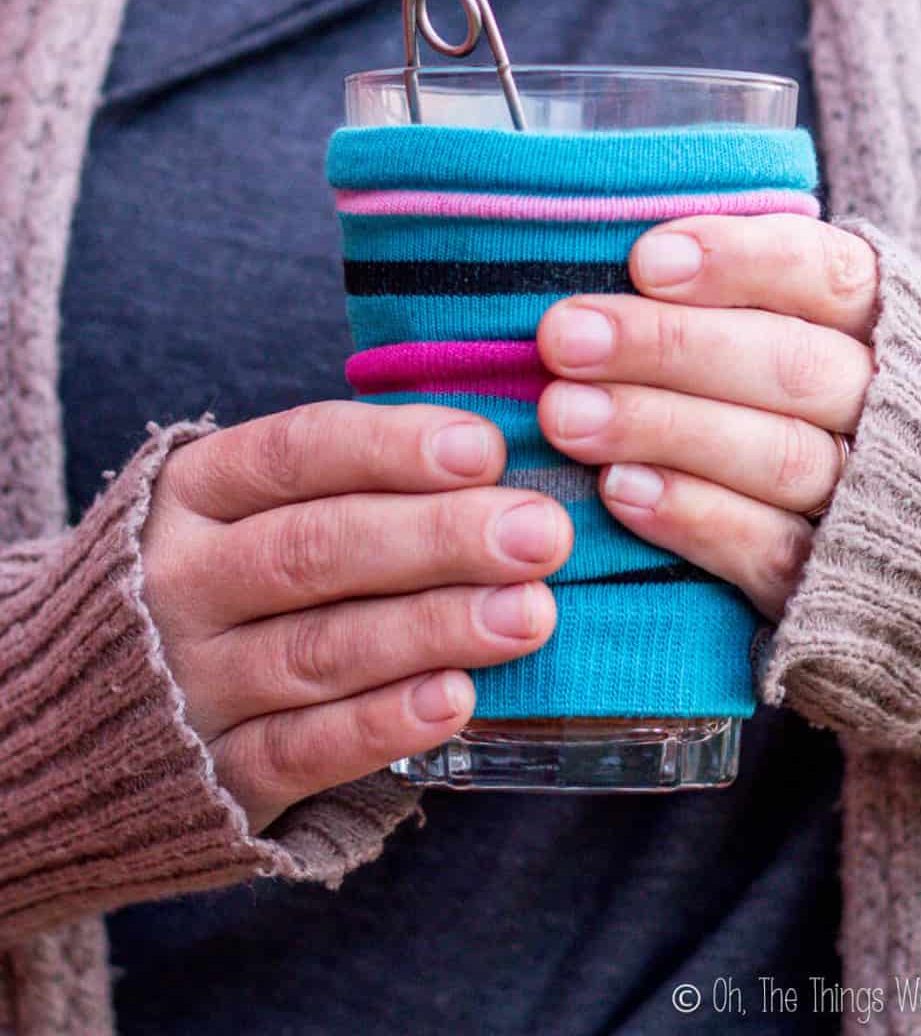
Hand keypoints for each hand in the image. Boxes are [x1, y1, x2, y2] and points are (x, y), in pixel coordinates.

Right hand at [141, 401, 571, 831]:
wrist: (78, 707)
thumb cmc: (216, 576)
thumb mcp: (243, 508)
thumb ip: (346, 482)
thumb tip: (494, 458)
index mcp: (192, 492)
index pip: (294, 453)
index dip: (392, 448)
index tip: (485, 448)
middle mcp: (181, 580)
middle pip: (316, 549)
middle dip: (438, 538)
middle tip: (540, 533)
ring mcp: (190, 681)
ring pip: (319, 648)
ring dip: (434, 628)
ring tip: (529, 613)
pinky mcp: (214, 773)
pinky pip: (303, 749)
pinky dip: (382, 724)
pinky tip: (458, 698)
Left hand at [535, 215, 877, 620]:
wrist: (902, 563)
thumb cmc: (796, 401)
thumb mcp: (787, 328)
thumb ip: (725, 296)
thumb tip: (616, 261)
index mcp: (890, 323)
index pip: (826, 274)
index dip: (739, 261)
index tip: (644, 261)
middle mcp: (896, 408)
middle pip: (793, 365)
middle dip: (670, 345)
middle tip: (565, 336)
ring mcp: (874, 500)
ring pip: (781, 455)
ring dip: (664, 428)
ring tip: (566, 415)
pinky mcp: (838, 582)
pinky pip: (772, 549)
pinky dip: (693, 515)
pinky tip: (617, 489)